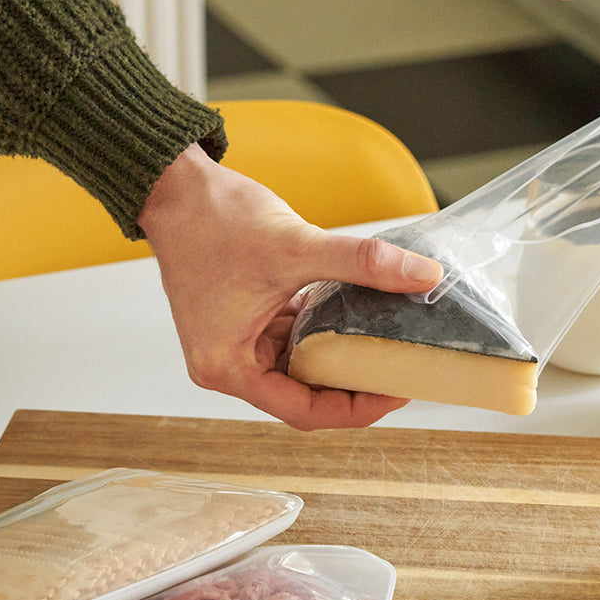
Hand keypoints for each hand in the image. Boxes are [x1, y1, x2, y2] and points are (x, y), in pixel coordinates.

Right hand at [137, 144, 442, 429]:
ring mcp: (236, 341)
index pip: (303, 412)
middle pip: (302, 394)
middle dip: (352, 384)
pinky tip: (357, 316)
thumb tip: (423, 275)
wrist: (175, 186)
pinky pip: (292, 338)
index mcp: (227, 366)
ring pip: (300, 366)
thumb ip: (363, 263)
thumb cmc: (213, 220)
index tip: (396, 391)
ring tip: (387, 345)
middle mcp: (227, 363)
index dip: (355, 408)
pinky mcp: (245, 318)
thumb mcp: (297, 246)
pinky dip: (323, 330)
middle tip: (399, 368)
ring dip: (339, 356)